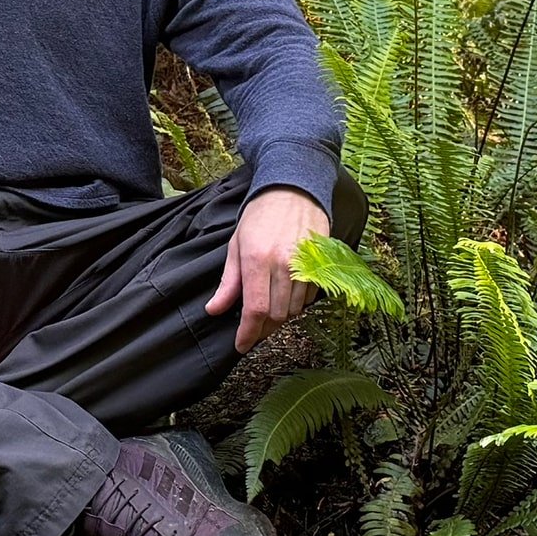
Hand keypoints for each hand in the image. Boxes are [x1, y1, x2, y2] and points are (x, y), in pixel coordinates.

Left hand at [205, 186, 326, 353]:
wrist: (293, 190)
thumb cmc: (259, 216)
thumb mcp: (236, 245)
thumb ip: (228, 282)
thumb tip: (214, 310)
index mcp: (258, 259)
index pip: (256, 309)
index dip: (248, 333)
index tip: (241, 345)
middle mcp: (284, 265)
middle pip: (276, 315)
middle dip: (263, 329)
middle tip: (252, 330)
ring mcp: (305, 265)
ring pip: (294, 310)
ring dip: (279, 317)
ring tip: (267, 310)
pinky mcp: (321, 265)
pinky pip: (309, 298)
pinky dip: (296, 304)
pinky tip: (285, 295)